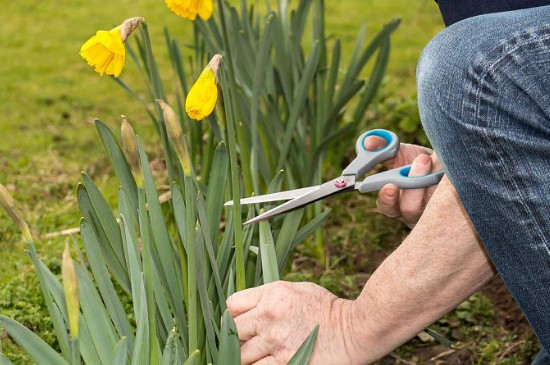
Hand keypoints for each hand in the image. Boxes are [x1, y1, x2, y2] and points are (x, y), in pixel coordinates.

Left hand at [226, 281, 362, 364]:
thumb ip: (270, 297)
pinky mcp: (285, 362)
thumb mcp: (297, 289)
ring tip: (257, 357)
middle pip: (232, 331)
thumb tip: (248, 309)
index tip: (240, 323)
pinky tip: (266, 363)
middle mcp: (269, 316)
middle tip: (246, 343)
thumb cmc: (327, 309)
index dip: (233, 316)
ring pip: (240, 355)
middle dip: (237, 338)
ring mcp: (276, 341)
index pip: (232, 305)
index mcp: (272, 294)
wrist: (355, 329)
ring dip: (246, 358)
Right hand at [363, 136, 441, 226]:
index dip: (387, 199)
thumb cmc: (420, 161)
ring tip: (430, 158)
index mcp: (395, 202)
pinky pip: (449, 197)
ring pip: (432, 204)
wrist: (449, 162)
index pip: (387, 207)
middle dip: (413, 188)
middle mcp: (413, 211)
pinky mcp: (452, 205)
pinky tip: (445, 168)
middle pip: (409, 209)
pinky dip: (447, 181)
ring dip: (431, 179)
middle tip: (421, 161)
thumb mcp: (400, 153)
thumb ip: (383, 149)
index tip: (389, 185)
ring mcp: (434, 210)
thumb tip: (368, 142)